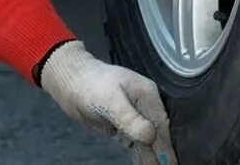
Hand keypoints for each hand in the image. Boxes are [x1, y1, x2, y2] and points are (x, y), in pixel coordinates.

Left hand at [40, 41, 173, 159]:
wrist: (70, 82)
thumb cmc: (90, 86)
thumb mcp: (110, 101)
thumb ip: (130, 119)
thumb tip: (150, 137)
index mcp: (147, 94)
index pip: (160, 125)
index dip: (165, 146)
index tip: (170, 163)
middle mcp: (144, 105)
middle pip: (156, 134)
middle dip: (160, 153)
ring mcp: (134, 115)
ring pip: (147, 140)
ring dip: (151, 156)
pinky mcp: (124, 124)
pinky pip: (136, 142)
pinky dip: (140, 154)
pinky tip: (144, 163)